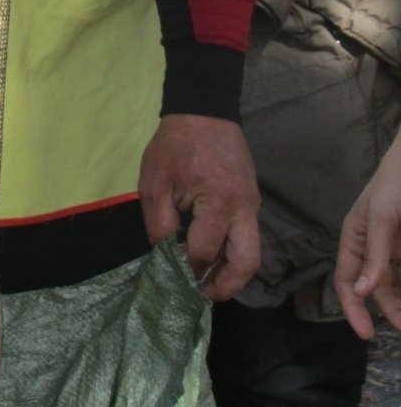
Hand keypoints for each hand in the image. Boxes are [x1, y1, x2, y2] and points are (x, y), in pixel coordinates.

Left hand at [138, 115, 259, 300]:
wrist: (204, 110)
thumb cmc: (175, 145)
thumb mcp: (155, 182)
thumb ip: (159, 224)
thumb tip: (165, 256)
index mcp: (220, 202)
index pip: (204, 250)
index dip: (186, 268)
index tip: (170, 276)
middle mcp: (245, 208)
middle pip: (246, 262)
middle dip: (225, 285)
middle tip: (202, 296)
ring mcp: (253, 205)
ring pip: (250, 252)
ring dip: (230, 272)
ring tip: (205, 282)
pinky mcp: (251, 200)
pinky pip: (246, 235)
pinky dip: (231, 252)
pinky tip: (210, 256)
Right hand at [334, 132, 400, 338]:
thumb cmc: (395, 184)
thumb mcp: (383, 218)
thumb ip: (375, 255)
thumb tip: (361, 291)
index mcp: (354, 239)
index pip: (346, 281)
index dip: (353, 309)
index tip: (366, 334)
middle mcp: (373, 247)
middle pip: (376, 289)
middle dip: (390, 310)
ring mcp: (394, 247)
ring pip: (396, 283)